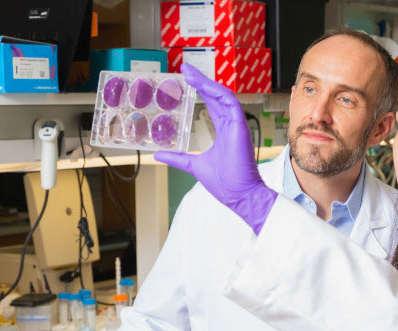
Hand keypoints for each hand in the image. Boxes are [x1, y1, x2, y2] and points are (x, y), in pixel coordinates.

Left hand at [154, 64, 277, 233]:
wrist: (238, 195)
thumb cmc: (224, 183)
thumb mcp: (193, 165)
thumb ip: (177, 158)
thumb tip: (158, 155)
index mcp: (223, 131)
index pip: (211, 105)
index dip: (200, 90)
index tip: (187, 79)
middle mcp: (230, 125)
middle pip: (215, 96)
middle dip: (200, 81)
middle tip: (185, 68)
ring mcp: (236, 124)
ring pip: (222, 95)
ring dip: (206, 82)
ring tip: (190, 72)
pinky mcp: (239, 126)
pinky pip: (230, 102)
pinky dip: (217, 92)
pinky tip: (204, 85)